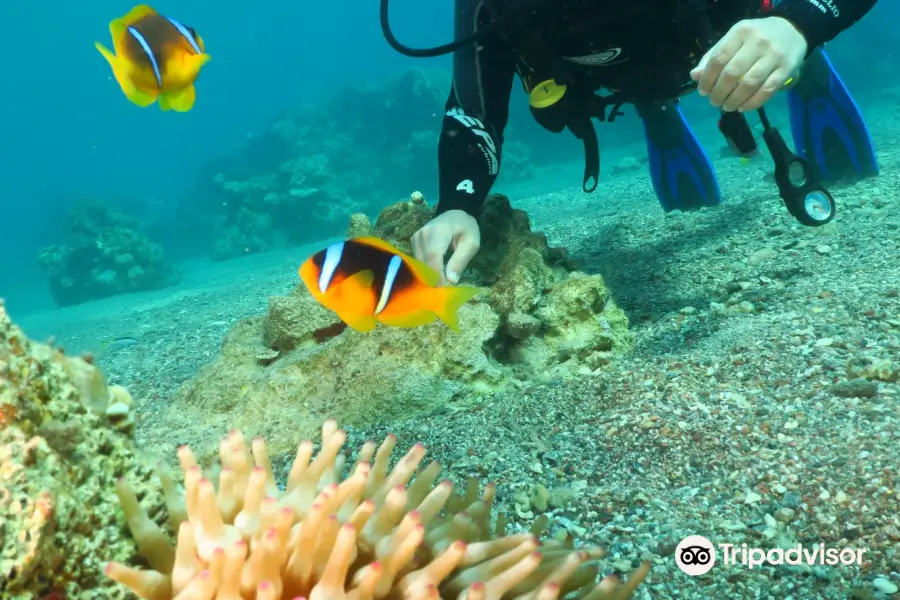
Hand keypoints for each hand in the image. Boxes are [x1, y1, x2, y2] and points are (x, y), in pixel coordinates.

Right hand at [411, 209, 479, 284]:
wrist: (455, 215)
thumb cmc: (466, 229)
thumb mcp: (471, 244)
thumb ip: (460, 261)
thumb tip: (451, 281)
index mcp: (439, 231)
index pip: (433, 255)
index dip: (437, 275)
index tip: (444, 290)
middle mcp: (423, 234)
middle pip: (424, 262)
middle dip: (433, 279)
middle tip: (443, 293)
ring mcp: (416, 238)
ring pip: (419, 264)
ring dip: (429, 276)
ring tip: (439, 287)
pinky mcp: (413, 243)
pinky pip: (417, 261)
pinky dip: (425, 271)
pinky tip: (434, 278)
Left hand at [691, 16, 807, 111]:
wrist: (793, 30)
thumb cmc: (755, 37)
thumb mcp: (733, 39)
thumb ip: (713, 56)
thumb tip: (694, 76)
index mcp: (741, 32)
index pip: (718, 59)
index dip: (707, 79)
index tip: (703, 91)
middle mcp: (758, 42)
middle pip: (732, 74)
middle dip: (719, 93)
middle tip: (714, 102)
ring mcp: (774, 56)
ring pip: (749, 84)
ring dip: (734, 100)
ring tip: (727, 106)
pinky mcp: (786, 69)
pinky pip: (767, 91)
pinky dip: (752, 103)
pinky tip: (743, 107)